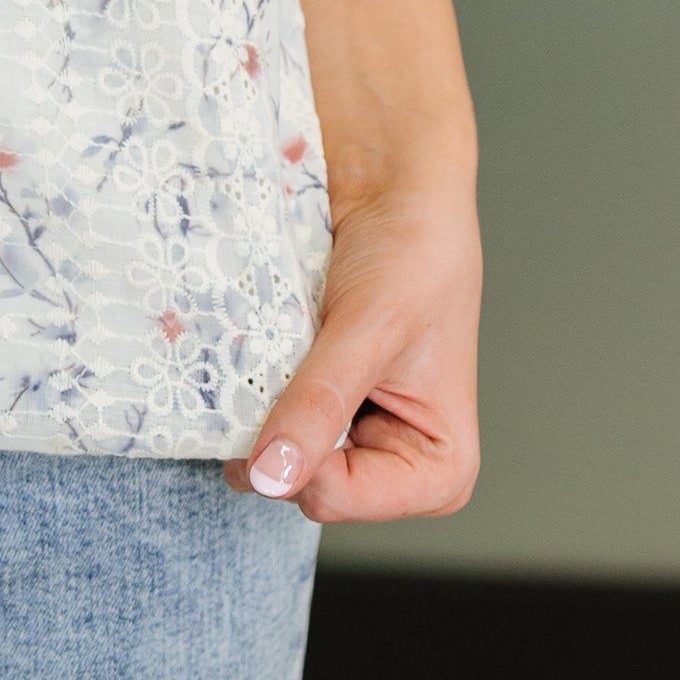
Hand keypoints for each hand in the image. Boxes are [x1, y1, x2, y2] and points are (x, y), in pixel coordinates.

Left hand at [226, 176, 480, 523]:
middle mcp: (388, 460)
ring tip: (267, 341)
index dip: (297, 454)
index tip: (289, 386)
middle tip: (275, 354)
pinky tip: (250, 340)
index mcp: (436, 469)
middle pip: (295, 480)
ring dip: (250, 399)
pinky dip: (243, 378)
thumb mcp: (369, 329)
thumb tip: (271, 480)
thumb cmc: (413, 249)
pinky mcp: (306, 396)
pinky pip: (254, 411)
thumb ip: (320, 406)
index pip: (336, 499)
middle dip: (271, 425)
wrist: (388, 179)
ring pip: (266, 449)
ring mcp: (342, 430)